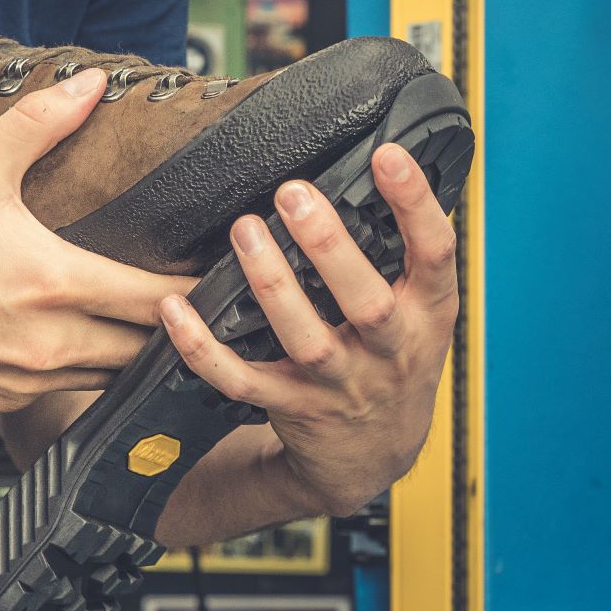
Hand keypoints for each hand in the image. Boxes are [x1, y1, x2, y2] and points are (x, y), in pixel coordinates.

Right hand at [0, 69, 192, 412]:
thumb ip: (40, 124)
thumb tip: (91, 84)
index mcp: (54, 282)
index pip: (158, 301)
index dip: (199, 293)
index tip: (221, 277)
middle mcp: (49, 342)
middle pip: (146, 349)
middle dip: (173, 329)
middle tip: (195, 306)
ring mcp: (25, 380)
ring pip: (108, 377)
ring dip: (131, 356)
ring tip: (148, 328)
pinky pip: (64, 394)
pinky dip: (83, 373)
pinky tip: (84, 347)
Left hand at [158, 144, 457, 517]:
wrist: (374, 456)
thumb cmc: (394, 359)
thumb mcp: (422, 310)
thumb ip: (406, 252)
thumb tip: (389, 159)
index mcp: (427, 315)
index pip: (435, 255)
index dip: (416, 205)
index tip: (388, 154)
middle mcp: (389, 352)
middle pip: (367, 303)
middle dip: (330, 247)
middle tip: (295, 192)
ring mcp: (338, 385)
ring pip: (305, 340)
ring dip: (272, 285)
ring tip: (246, 230)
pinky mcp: (290, 406)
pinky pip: (240, 379)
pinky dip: (203, 348)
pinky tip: (176, 308)